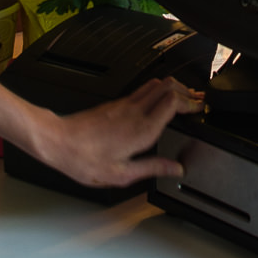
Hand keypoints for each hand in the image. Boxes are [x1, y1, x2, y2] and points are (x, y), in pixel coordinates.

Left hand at [31, 78, 200, 187]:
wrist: (57, 141)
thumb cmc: (84, 159)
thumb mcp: (121, 174)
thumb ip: (152, 168)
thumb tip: (175, 169)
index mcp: (141, 129)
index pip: (174, 102)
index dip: (191, 103)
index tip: (200, 109)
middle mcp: (135, 111)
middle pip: (168, 86)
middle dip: (187, 91)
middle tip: (196, 101)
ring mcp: (124, 105)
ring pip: (156, 84)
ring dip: (172, 88)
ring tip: (182, 98)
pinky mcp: (114, 104)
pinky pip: (142, 90)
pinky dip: (157, 92)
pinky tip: (156, 103)